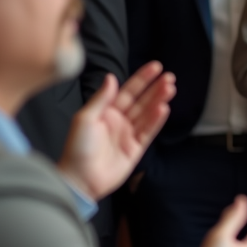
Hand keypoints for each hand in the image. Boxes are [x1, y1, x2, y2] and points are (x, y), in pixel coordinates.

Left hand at [57, 63, 175, 200]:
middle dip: (156, 88)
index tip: (155, 67)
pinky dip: (157, 119)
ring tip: (170, 89)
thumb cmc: (77, 149)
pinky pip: (149, 131)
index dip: (142, 79)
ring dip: (159, 100)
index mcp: (106, 112)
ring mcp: (129, 134)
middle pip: (142, 101)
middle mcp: (119, 121)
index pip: (127, 91)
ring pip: (148, 113)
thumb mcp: (84, 119)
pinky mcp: (136, 148)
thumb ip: (101, 99)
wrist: (80, 179)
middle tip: (169, 77)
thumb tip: (112, 77)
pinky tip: (164, 108)